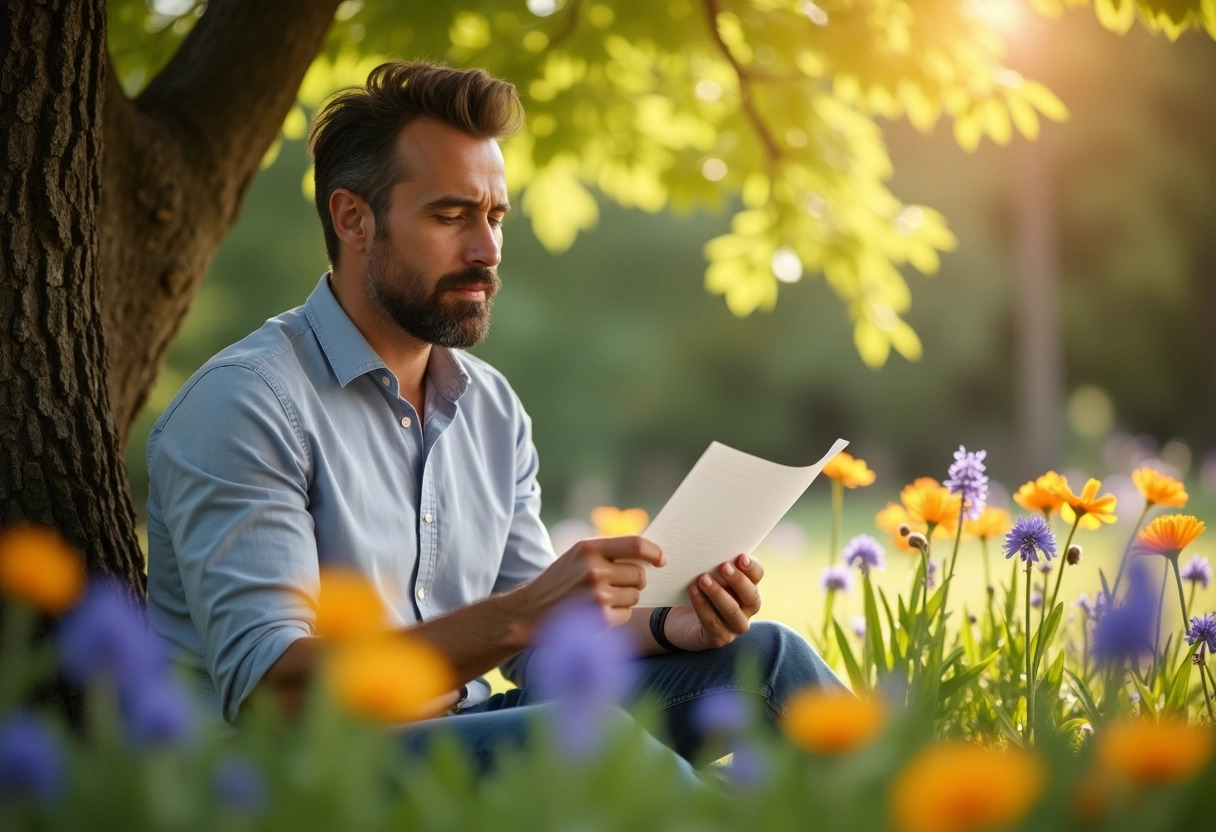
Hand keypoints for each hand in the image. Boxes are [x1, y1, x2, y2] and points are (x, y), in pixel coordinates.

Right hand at [522, 536, 664, 627]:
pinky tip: (596, 614)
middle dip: (634, 582)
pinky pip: (626, 615)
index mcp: (589, 548)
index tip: (661, 560)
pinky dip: (617, 616)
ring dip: (624, 600)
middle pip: (639, 575)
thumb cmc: (558, 582)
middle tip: (615, 586)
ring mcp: (597, 594)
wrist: (528, 611)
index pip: (635, 544)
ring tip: (599, 600)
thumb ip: (608, 553)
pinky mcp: (600, 617)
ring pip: (634, 596)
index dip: (654, 552)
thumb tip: (649, 556)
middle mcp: (594, 569)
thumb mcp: (577, 557)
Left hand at [663, 554, 763, 650]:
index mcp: (748, 587)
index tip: (741, 556)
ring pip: (732, 611)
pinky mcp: (719, 637)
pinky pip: (712, 622)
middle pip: (751, 596)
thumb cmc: (699, 590)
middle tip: (723, 567)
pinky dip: (702, 606)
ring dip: (718, 594)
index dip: (752, 567)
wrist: (681, 620)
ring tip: (703, 579)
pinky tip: (693, 592)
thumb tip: (711, 546)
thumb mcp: (709, 574)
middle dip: (738, 581)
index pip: (758, 575)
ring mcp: (734, 626)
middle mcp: (747, 608)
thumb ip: (715, 563)